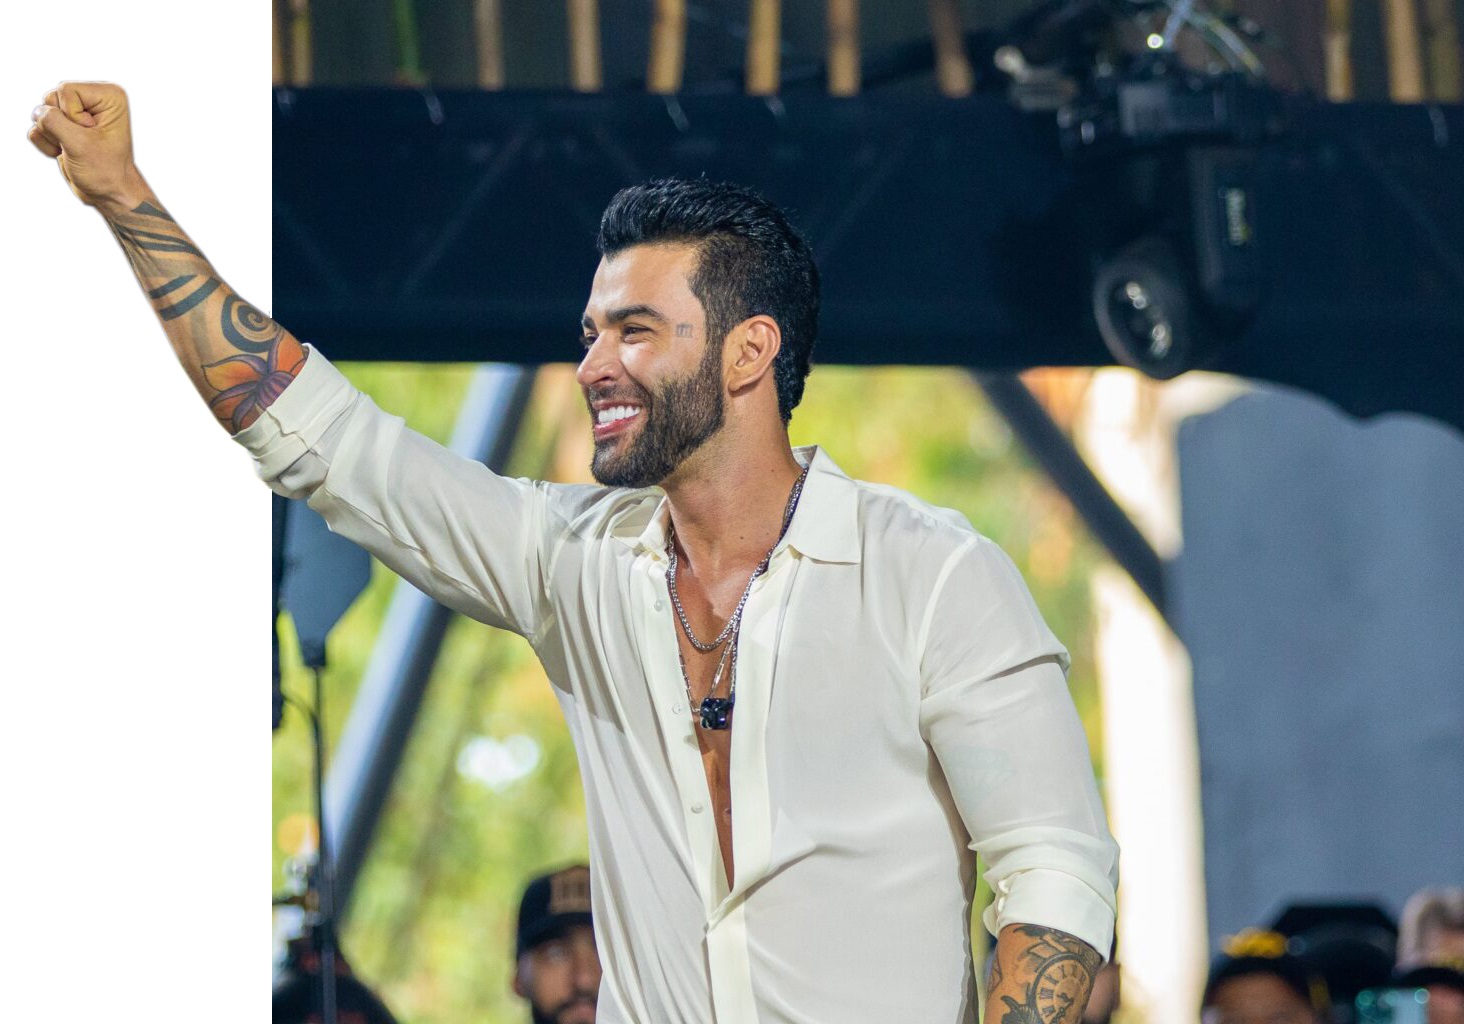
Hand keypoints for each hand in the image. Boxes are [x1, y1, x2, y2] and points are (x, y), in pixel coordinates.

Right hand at [29, 81, 146, 212]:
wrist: (108, 194)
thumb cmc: (106, 172)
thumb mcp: (80, 145)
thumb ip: (53, 121)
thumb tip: (38, 111)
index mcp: (109, 96)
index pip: (66, 89)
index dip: (71, 116)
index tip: (92, 135)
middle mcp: (93, 99)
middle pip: (51, 98)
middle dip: (60, 126)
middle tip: (82, 144)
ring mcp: (76, 112)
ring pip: (41, 112)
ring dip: (52, 136)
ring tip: (74, 150)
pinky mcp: (64, 126)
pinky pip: (38, 126)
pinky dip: (46, 143)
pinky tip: (65, 153)